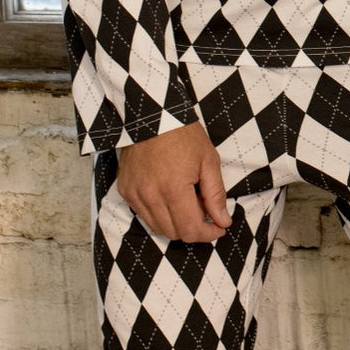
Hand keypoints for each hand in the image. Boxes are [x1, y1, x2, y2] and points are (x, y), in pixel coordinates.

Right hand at [116, 123, 232, 242]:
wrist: (153, 115)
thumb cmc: (183, 134)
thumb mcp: (208, 160)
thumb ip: (215, 194)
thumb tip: (223, 221)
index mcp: (173, 189)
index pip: (190, 230)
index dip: (208, 234)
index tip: (219, 227)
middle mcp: (150, 196)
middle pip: (174, 233)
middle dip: (194, 229)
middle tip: (206, 213)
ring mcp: (135, 194)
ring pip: (157, 227)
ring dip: (176, 224)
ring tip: (188, 203)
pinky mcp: (126, 190)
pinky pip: (143, 214)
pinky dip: (159, 213)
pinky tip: (169, 197)